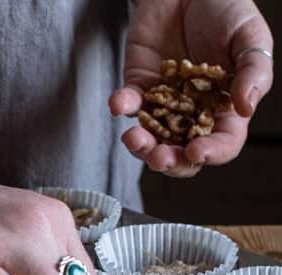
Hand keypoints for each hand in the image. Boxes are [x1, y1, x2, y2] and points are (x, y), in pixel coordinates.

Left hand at [109, 0, 272, 177]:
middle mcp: (193, 114)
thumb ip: (252, 70)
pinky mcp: (139, 88)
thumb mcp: (249, 35)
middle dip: (168, 161)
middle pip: (181, 153)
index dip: (211, 153)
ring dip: (141, 146)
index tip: (197, 152)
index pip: (222, 143)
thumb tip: (247, 106)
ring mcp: (164, 105)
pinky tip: (120, 102)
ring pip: (150, 139)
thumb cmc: (225, 9)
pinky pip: (128, 105)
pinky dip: (122, 106)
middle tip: (159, 158)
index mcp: (225, 109)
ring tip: (134, 139)